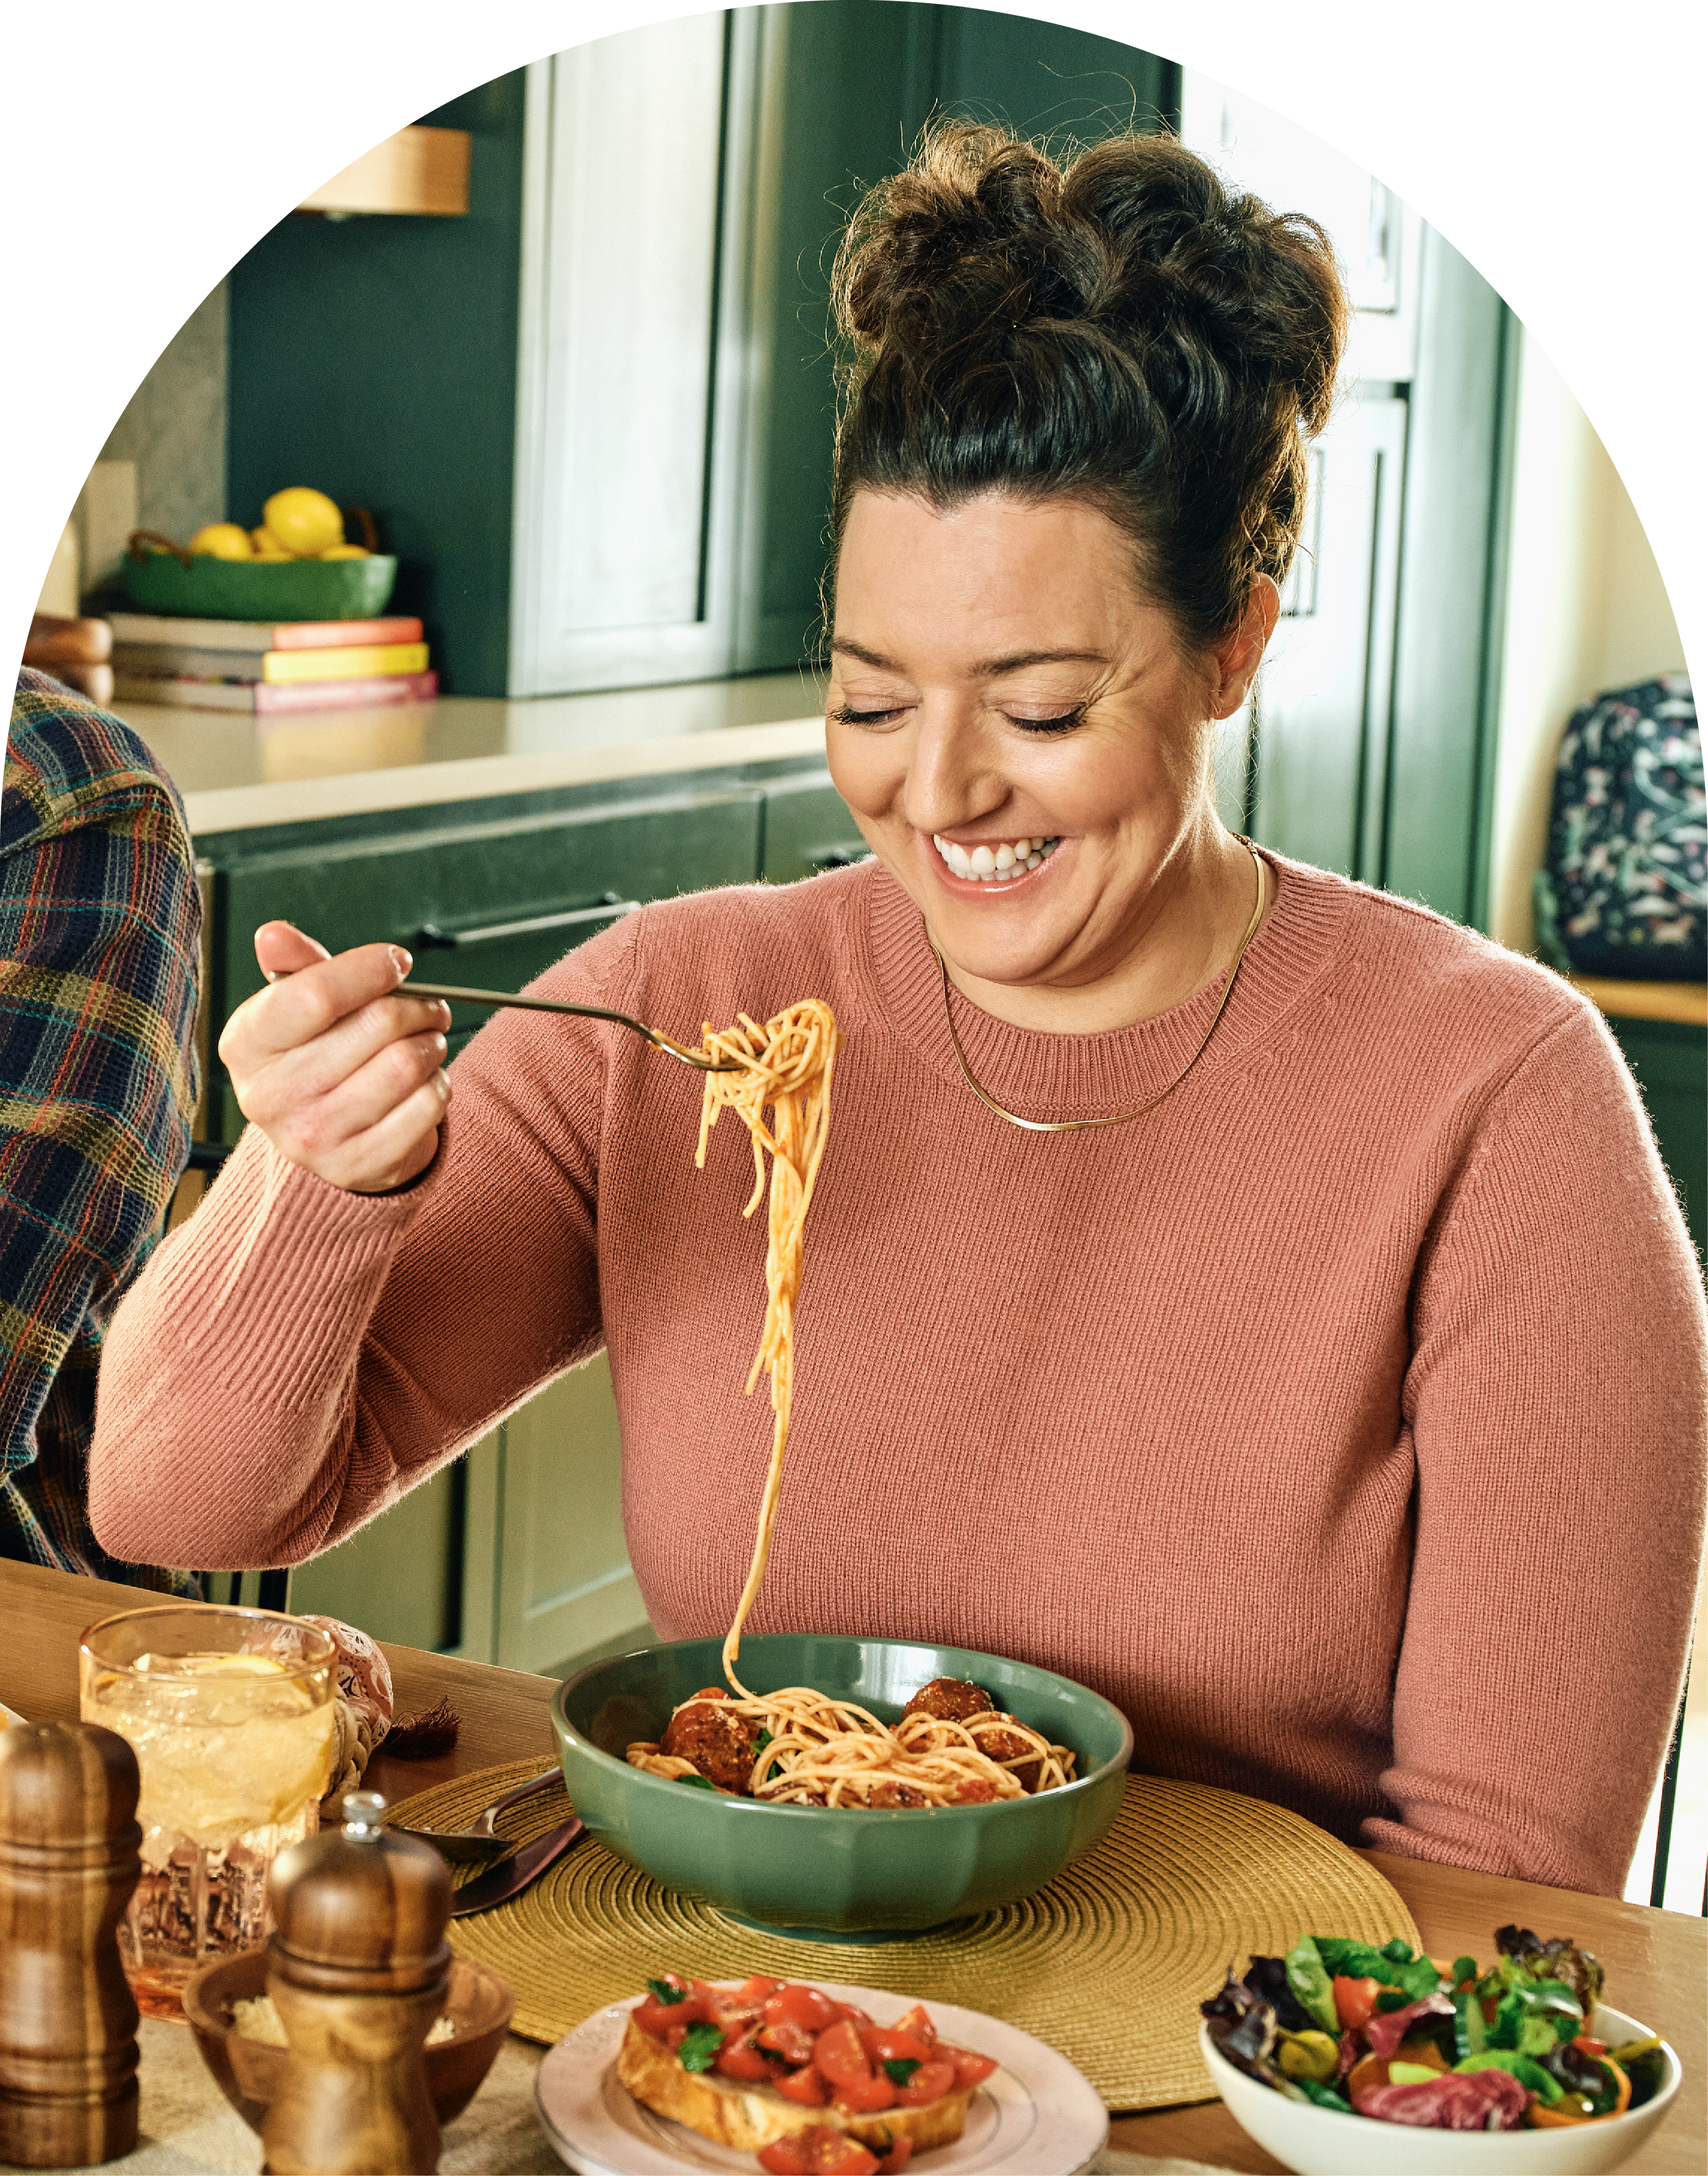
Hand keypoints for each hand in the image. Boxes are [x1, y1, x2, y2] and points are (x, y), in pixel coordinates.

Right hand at [218, 922, 454, 1193]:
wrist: (321, 1137)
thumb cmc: (312, 1055)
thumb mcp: (294, 1007)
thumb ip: (295, 966)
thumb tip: (274, 934)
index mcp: (246, 1043)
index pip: (316, 994)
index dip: (370, 969)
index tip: (397, 962)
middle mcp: (269, 1095)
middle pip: (377, 1024)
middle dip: (418, 1006)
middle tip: (429, 1006)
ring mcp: (311, 1137)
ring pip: (406, 1064)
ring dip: (432, 1043)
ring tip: (427, 1040)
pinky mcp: (355, 1165)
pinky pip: (426, 1106)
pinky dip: (438, 1085)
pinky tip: (424, 1081)